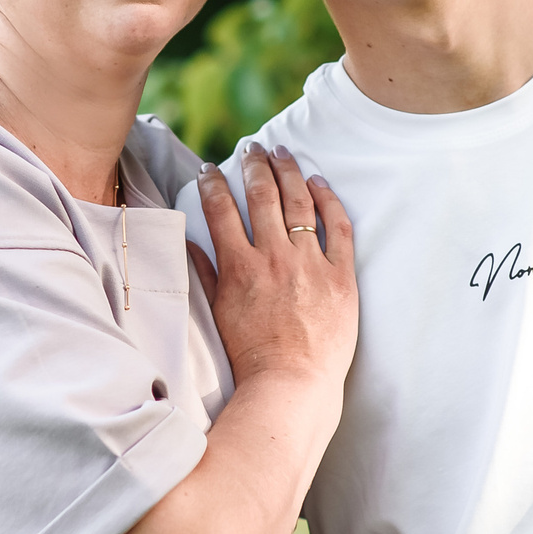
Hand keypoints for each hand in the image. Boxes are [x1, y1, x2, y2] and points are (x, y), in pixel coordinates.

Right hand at [189, 143, 356, 389]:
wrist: (292, 384)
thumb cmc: (251, 356)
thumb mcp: (218, 315)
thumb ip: (205, 276)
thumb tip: (192, 245)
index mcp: (239, 267)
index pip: (221, 209)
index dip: (212, 183)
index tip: (209, 169)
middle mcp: (274, 257)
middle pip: (261, 194)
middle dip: (253, 164)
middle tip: (250, 148)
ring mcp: (309, 264)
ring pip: (299, 201)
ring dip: (288, 171)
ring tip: (282, 152)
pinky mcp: (340, 276)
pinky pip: (338, 227)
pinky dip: (328, 199)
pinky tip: (318, 182)